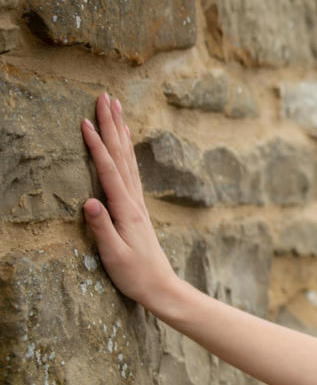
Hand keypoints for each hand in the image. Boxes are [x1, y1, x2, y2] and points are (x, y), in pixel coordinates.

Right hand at [80, 92, 181, 309]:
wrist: (162, 288)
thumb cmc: (136, 275)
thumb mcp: (114, 255)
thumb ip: (102, 228)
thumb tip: (90, 201)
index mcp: (126, 210)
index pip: (108, 170)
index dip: (96, 146)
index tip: (85, 121)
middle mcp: (134, 201)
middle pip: (121, 155)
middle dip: (112, 125)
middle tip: (106, 96)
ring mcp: (137, 203)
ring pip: (127, 159)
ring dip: (120, 132)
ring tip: (115, 108)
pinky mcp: (137, 209)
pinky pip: (130, 171)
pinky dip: (126, 151)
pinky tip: (125, 142)